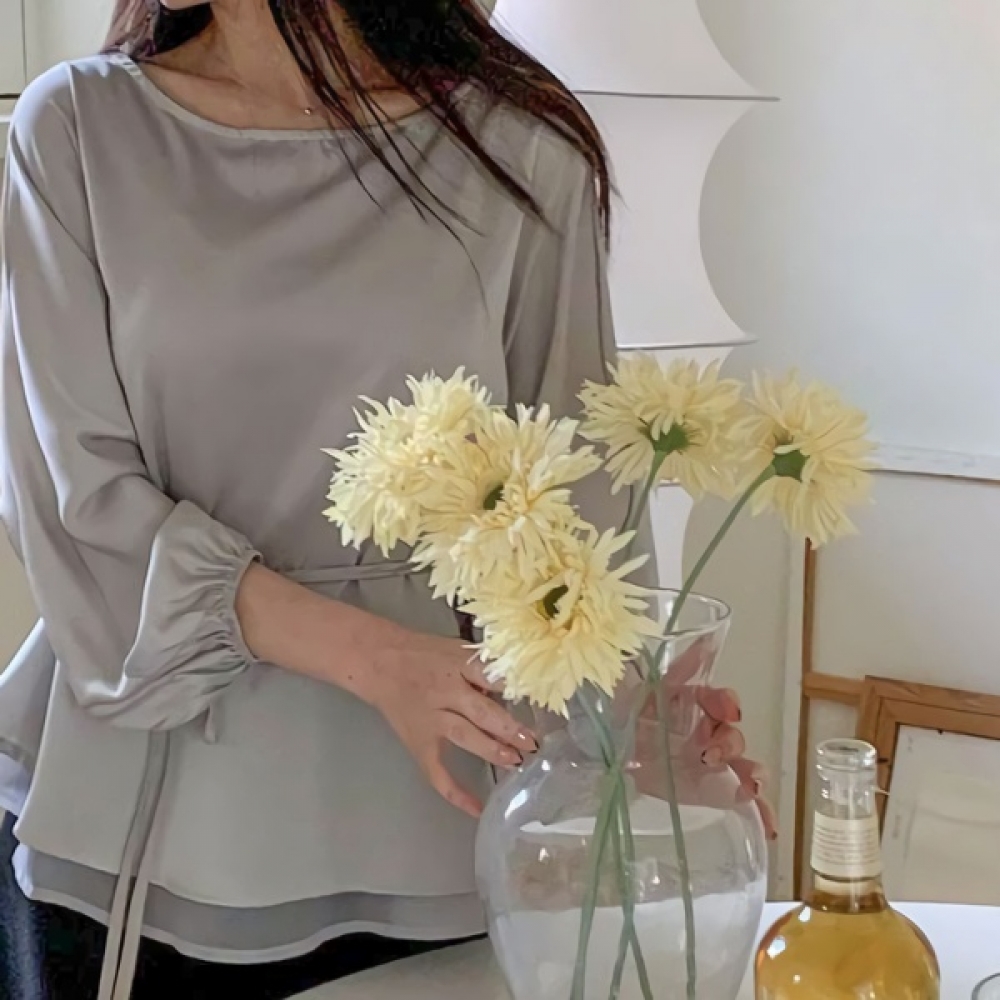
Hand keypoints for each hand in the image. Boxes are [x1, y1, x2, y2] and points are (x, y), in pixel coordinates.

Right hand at [367, 635, 537, 818]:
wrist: (379, 662)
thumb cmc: (423, 654)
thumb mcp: (455, 649)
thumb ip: (482, 668)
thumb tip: (515, 689)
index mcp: (456, 666)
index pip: (490, 678)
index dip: (514, 691)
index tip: (539, 703)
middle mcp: (444, 694)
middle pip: (481, 712)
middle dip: (509, 728)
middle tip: (533, 742)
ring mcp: (431, 721)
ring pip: (464, 736)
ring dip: (492, 750)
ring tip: (517, 761)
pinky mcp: (419, 744)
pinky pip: (436, 772)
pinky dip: (455, 792)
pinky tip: (477, 808)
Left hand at [636, 642, 777, 840]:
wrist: (599, 750)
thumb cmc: (617, 711)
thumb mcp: (631, 686)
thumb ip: (656, 666)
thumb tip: (695, 640)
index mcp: (688, 700)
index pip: (716, 698)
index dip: (725, 702)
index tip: (728, 710)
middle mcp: (704, 728)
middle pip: (731, 733)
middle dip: (729, 743)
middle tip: (709, 755)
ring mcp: (708, 759)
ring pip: (742, 762)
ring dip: (752, 772)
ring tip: (751, 787)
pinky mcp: (707, 787)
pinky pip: (739, 796)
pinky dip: (758, 808)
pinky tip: (767, 825)